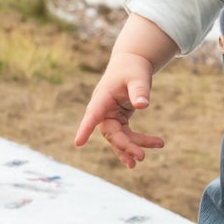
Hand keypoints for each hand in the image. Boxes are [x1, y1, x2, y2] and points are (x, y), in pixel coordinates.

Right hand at [73, 52, 164, 168]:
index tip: (78, 143)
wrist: (131, 65)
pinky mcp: (118, 120)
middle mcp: (103, 110)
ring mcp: (110, 117)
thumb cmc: (132, 70)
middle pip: (110, 133)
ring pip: (119, 137)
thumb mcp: (138, 78)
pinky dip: (135, 143)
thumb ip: (139, 91)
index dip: (86, 128)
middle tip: (141, 156)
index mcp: (102, 98)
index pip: (93, 114)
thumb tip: (143, 106)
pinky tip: (144, 152)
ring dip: (132, 147)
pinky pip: (125, 136)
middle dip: (125, 145)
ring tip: (144, 157)